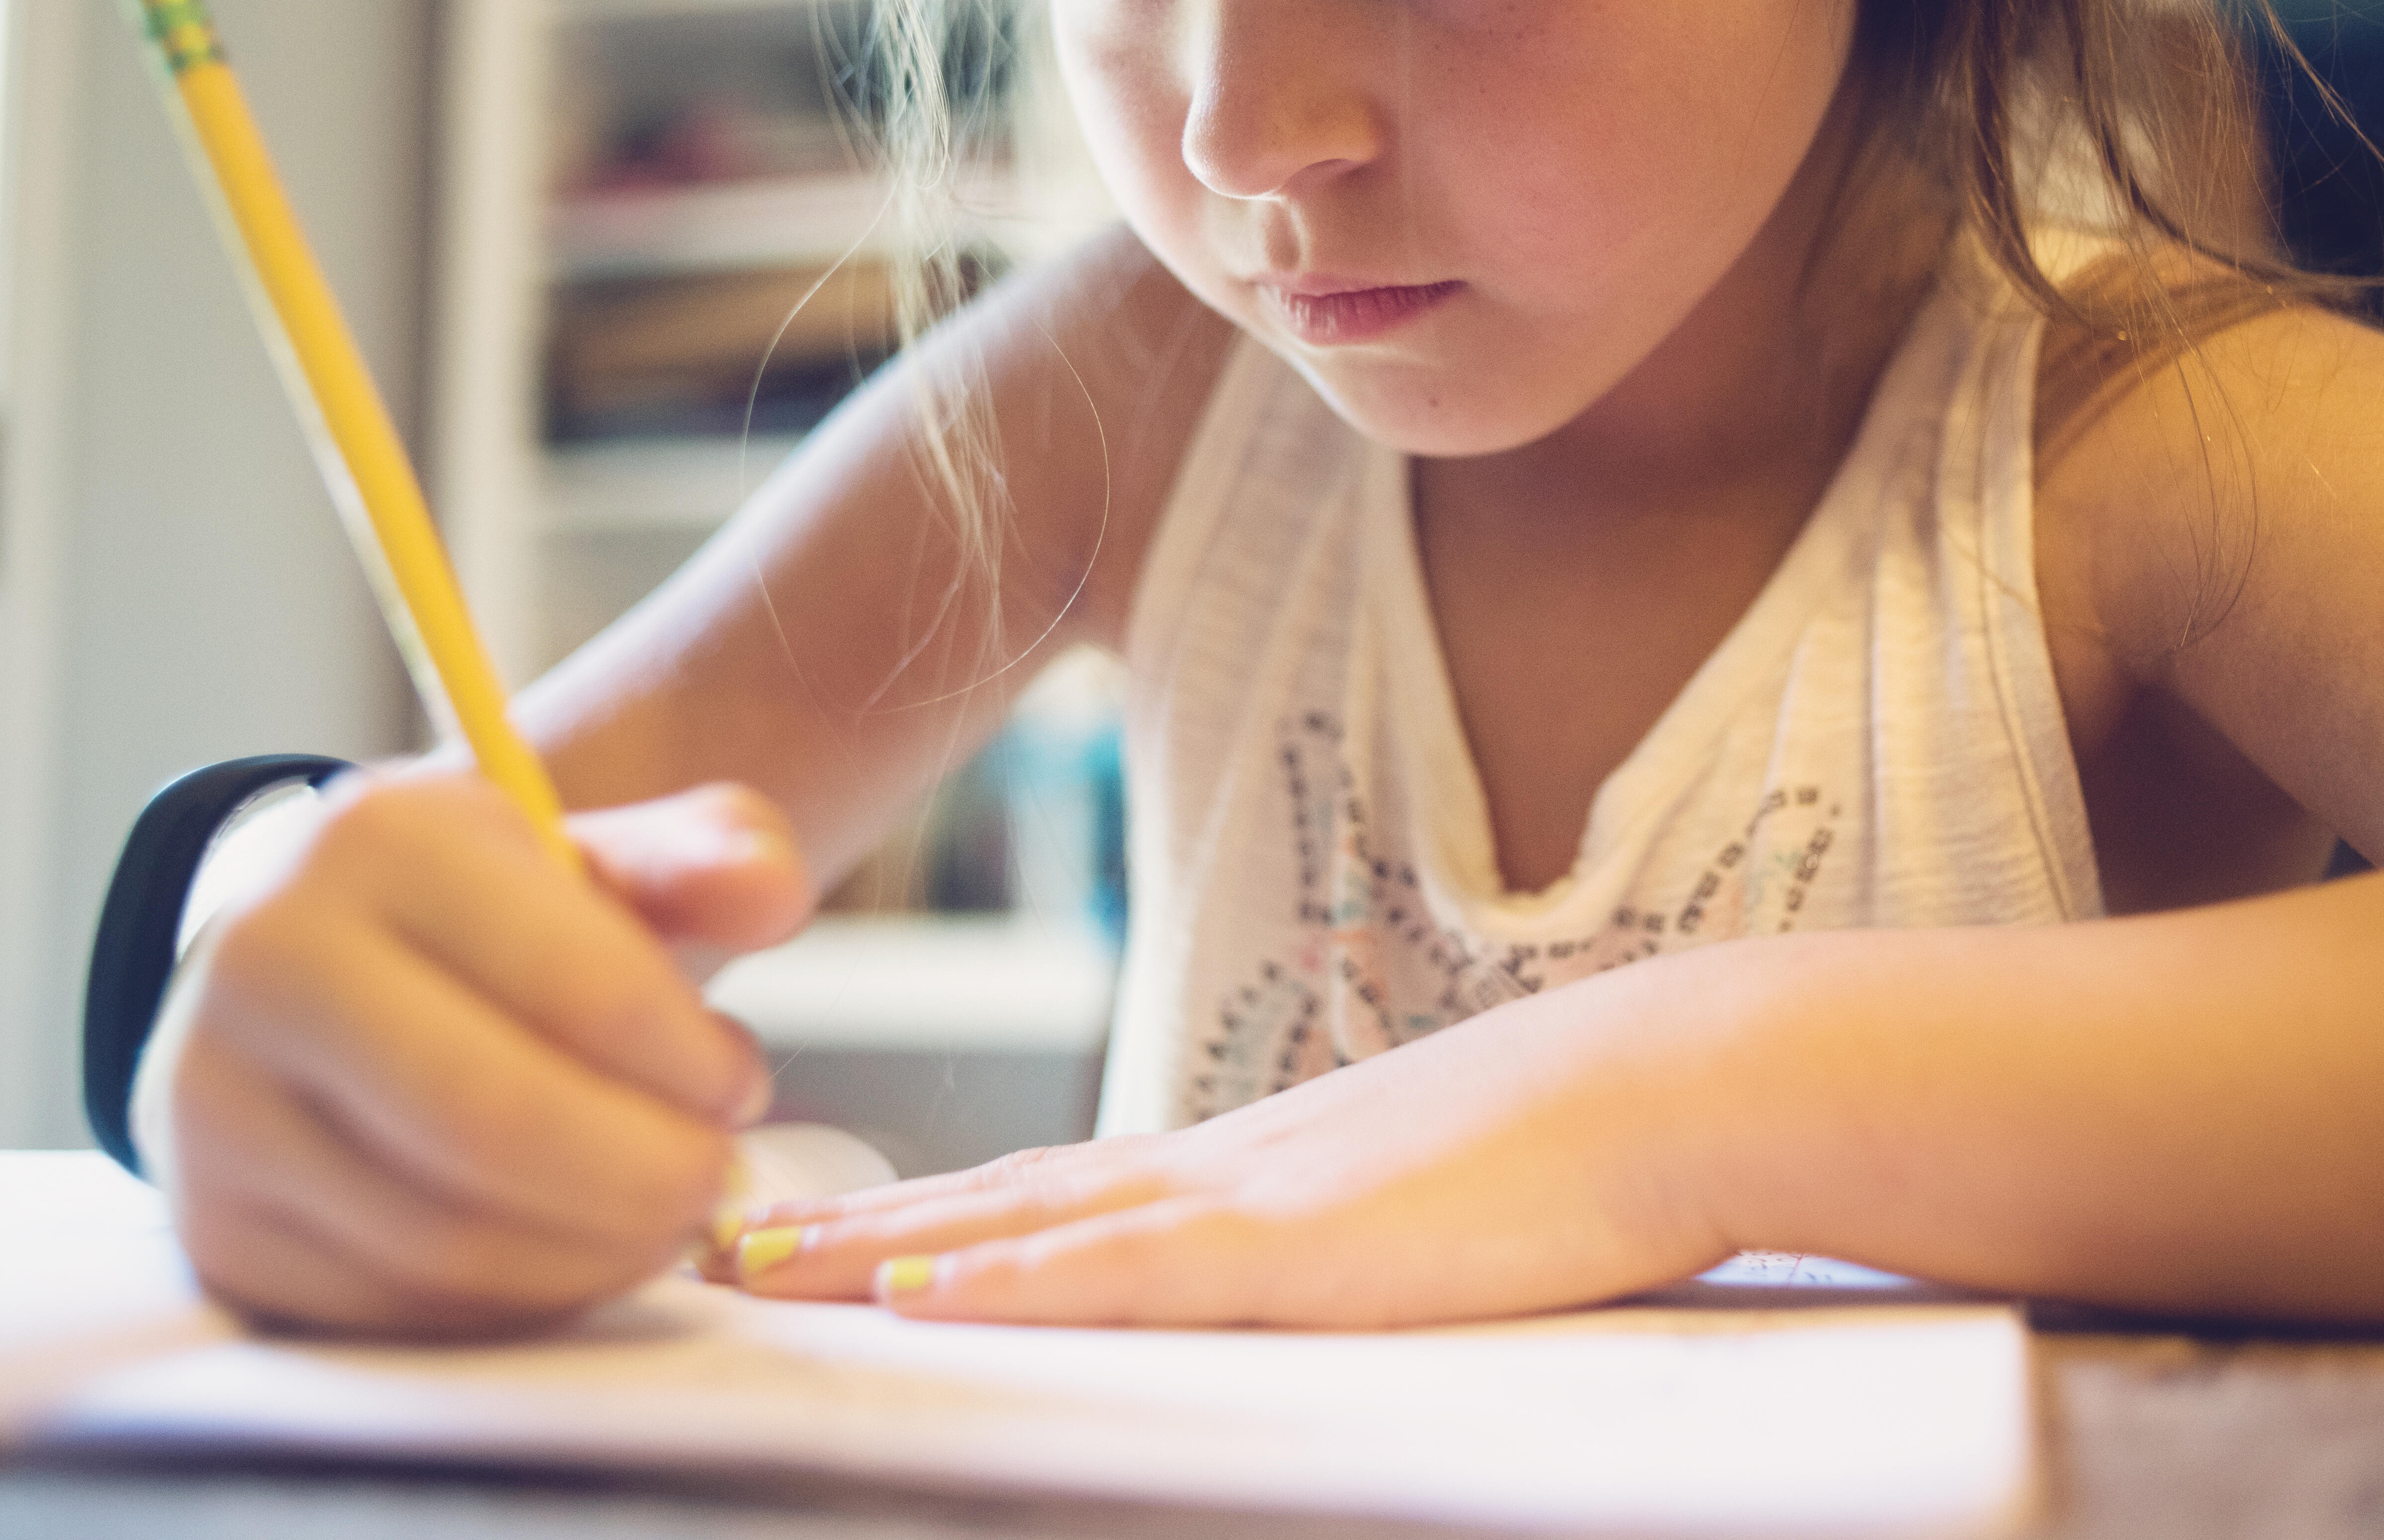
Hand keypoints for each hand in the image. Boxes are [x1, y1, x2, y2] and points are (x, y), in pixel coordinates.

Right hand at [144, 764, 808, 1335]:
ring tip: (661, 1209)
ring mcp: (217, 1105)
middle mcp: (265, 963)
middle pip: (496, 1125)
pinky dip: (519, 1298)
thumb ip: (709, 857)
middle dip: (648, 1172)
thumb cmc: (496, 916)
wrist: (326, 969)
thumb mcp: (608, 853)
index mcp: (376, 839)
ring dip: (596, 1249)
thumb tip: (771, 896)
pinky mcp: (220, 1228)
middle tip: (714, 1174)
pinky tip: (574, 1247)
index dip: (691, 1062)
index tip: (737, 1081)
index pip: (579, 987)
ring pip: (447, 1235)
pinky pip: (399, 1304)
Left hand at [719, 954, 1739, 1326]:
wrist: (1661, 1087)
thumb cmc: (1569, 1151)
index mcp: (1249, 1170)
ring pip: (1021, 1225)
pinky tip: (911, 1296)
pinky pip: (1119, 1266)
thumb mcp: (1420, 1203)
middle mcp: (1219, 1170)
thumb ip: (1341, 1235)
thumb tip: (1304, 1272)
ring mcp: (1248, 1200)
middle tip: (721, 1240)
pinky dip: (1005, 1281)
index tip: (822, 1231)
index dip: (929, 1215)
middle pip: (999, 1199)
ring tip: (755, 1263)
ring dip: (880, 1250)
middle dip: (854, 1229)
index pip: (1053, 1191)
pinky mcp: (1294, 1244)